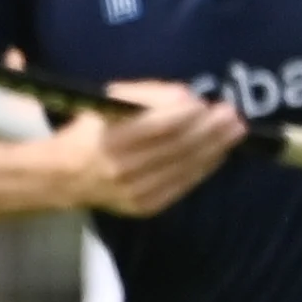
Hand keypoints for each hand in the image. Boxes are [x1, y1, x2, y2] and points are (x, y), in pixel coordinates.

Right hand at [61, 81, 249, 216]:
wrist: (66, 177)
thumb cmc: (93, 130)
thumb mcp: (110, 102)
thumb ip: (147, 95)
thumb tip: (187, 97)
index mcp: (110, 139)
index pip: (158, 126)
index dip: (187, 115)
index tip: (207, 104)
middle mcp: (123, 168)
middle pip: (177, 147)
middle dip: (210, 131)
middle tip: (233, 117)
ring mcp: (136, 192)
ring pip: (184, 167)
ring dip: (215, 149)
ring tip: (235, 132)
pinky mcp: (147, 206)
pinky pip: (183, 185)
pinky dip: (204, 168)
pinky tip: (218, 154)